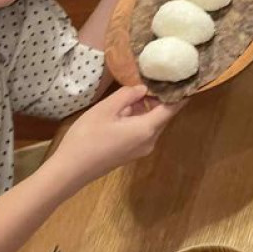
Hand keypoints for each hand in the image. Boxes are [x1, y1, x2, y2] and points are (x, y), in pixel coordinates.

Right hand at [49, 85, 183, 189]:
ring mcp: (140, 150)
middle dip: (158, 99)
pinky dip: (139, 119)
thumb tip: (143, 89)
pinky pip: (142, 132)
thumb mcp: (105, 109)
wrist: (69, 171)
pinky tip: (123, 112)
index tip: (183, 80)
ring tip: (133, 94)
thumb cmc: (87, 137)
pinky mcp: (130, 154)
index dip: (179, 94)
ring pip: (151, 124)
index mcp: (147, 129)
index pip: (172, 109)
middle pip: (162, 116)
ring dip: (146, 109)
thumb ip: (127, 95)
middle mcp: (149, 141)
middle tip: (152, 80)